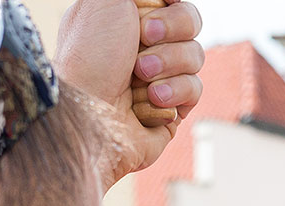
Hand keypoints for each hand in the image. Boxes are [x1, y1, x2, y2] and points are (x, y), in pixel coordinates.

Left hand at [55, 0, 203, 183]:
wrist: (88, 114)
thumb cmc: (87, 56)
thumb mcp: (104, 0)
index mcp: (128, 18)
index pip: (173, 2)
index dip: (169, 5)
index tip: (146, 15)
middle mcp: (145, 46)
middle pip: (191, 23)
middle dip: (171, 30)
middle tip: (144, 39)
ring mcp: (161, 78)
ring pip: (196, 55)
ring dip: (168, 62)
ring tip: (140, 75)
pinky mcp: (173, 109)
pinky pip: (196, 89)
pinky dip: (174, 90)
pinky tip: (152, 99)